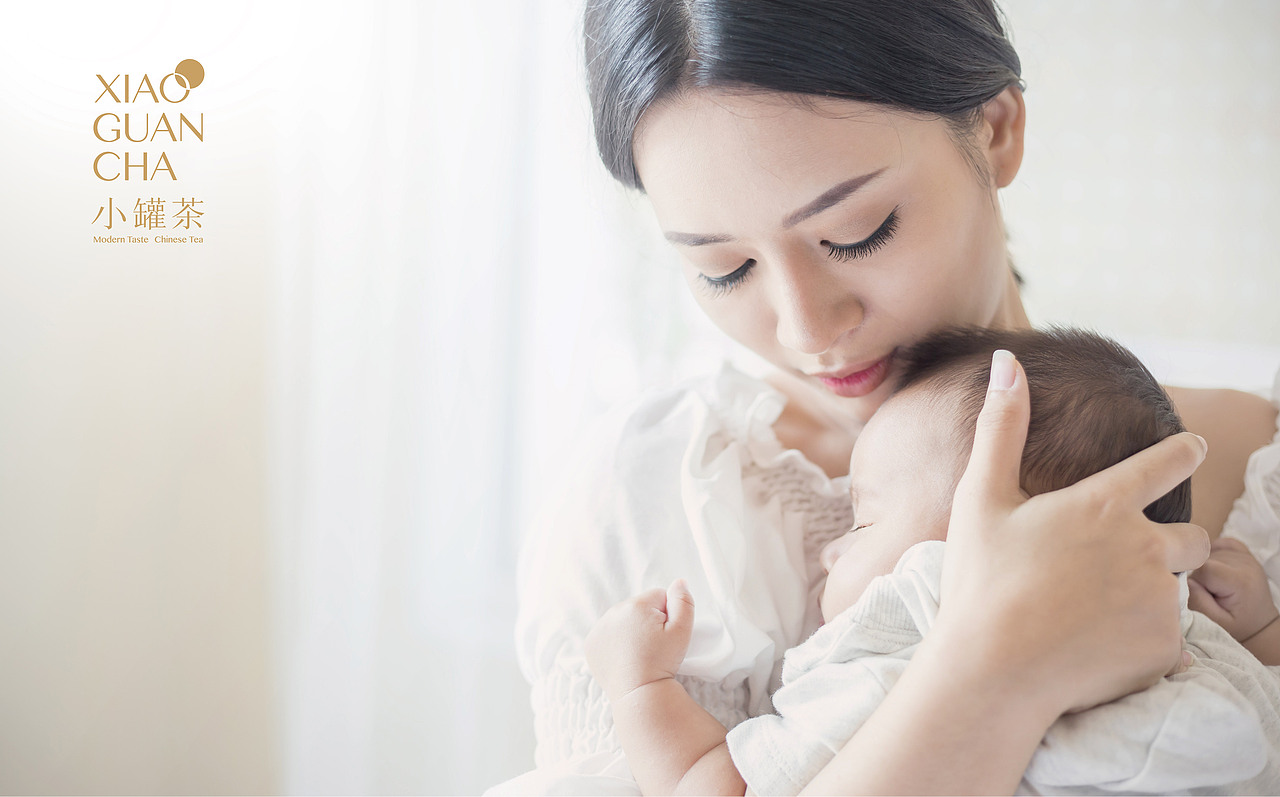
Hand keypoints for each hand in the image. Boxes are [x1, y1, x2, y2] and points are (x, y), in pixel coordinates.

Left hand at [584, 579, 694, 699]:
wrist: (639, 693)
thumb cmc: (662, 662)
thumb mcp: (682, 631)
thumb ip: (683, 601)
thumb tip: (679, 582)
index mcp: (636, 605)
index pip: (658, 596)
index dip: (667, 615)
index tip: (664, 635)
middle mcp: (613, 611)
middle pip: (639, 607)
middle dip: (648, 621)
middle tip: (653, 646)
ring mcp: (599, 627)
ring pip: (623, 619)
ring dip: (631, 630)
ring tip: (639, 653)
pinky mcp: (591, 643)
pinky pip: (608, 633)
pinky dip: (615, 642)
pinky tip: (624, 657)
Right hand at [938, 350, 1209, 718]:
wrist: (993, 671)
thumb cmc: (982, 580)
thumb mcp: (981, 496)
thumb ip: (1000, 426)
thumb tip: (1006, 360)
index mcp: (1105, 505)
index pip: (1168, 463)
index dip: (1183, 451)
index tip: (1193, 447)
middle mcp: (1146, 548)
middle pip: (1193, 538)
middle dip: (1169, 545)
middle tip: (1118, 563)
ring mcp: (1160, 601)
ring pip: (1176, 591)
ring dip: (1148, 596)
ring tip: (1092, 613)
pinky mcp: (1163, 648)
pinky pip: (1166, 640)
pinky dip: (1139, 642)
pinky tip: (1095, 646)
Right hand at [1189, 537, 1278, 641]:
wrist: (1261, 624)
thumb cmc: (1237, 625)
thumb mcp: (1215, 621)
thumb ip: (1197, 600)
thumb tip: (1183, 579)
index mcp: (1239, 580)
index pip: (1202, 567)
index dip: (1194, 580)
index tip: (1200, 594)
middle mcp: (1245, 564)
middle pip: (1204, 559)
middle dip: (1199, 575)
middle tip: (1208, 593)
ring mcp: (1246, 557)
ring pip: (1209, 552)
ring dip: (1205, 567)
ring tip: (1214, 584)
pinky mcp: (1244, 554)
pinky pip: (1221, 544)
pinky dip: (1213, 553)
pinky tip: (1216, 569)